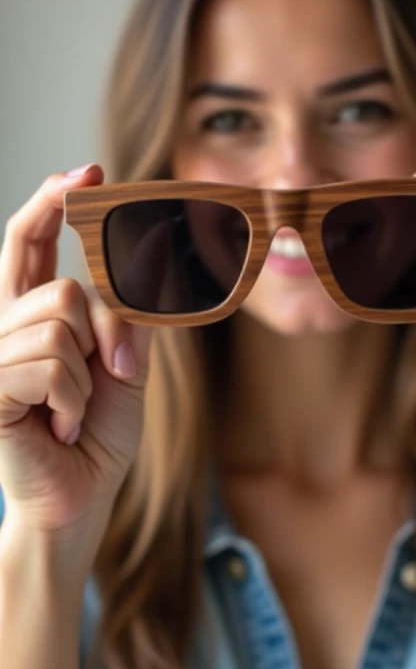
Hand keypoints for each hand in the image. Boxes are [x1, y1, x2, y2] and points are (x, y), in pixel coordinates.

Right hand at [0, 166, 152, 547]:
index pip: (29, 241)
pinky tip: (56, 425)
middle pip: (61, 287)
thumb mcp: (125, 362)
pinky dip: (71, 399)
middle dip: (98, 333)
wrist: (82, 496)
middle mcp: (1, 325)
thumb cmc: (99, 431)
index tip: (87, 172)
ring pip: (58, 322)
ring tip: (70, 411)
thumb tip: (147, 255)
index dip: (51, 201)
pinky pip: (49, 363)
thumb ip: (126, 312)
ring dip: (85, 377)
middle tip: (104, 374)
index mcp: (29, 312)